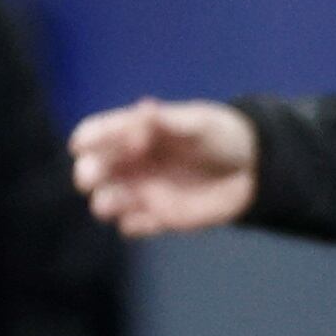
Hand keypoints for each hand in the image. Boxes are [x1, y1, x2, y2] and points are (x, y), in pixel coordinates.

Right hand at [68, 98, 257, 236]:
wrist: (252, 170)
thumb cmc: (222, 136)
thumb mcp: (198, 123)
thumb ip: (169, 121)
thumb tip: (143, 108)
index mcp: (136, 132)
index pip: (99, 133)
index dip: (88, 138)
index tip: (82, 145)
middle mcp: (131, 162)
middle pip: (94, 169)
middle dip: (88, 173)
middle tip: (91, 177)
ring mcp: (142, 191)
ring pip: (107, 201)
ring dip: (105, 202)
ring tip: (117, 202)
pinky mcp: (158, 218)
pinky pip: (132, 226)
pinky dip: (133, 224)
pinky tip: (149, 218)